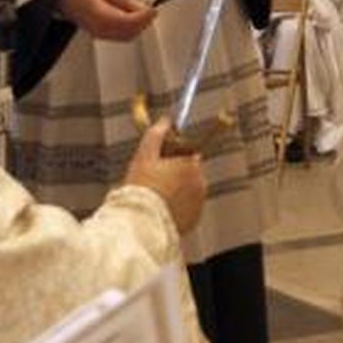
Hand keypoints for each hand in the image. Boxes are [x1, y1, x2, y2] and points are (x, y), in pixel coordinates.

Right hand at [58, 0, 155, 40]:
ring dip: (139, 26)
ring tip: (143, 12)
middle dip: (143, 22)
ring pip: (127, 36)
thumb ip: (126, 1)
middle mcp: (99, 29)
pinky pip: (122, 36)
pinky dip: (132, 29)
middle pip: (129, 32)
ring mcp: (101, 35)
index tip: (154, 10)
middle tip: (151, 10)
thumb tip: (146, 9)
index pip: (126, 22)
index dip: (142, 17)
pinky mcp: (103, 36)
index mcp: (98, 15)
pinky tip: (135, 18)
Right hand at [122, 118, 205, 232]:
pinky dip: (178, 207)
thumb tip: (165, 120)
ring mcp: (199, 202)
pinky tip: (162, 208)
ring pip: (188, 191)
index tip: (160, 164)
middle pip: (189, 173)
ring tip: (156, 196)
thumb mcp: (144, 156)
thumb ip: (156, 134)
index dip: (172, 158)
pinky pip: (188, 208)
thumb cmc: (142, 189)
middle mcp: (200, 183)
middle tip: (154, 181)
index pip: (187, 154)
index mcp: (190, 164)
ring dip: (177, 191)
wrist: (142, 221)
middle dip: (175, 174)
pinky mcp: (194, 219)